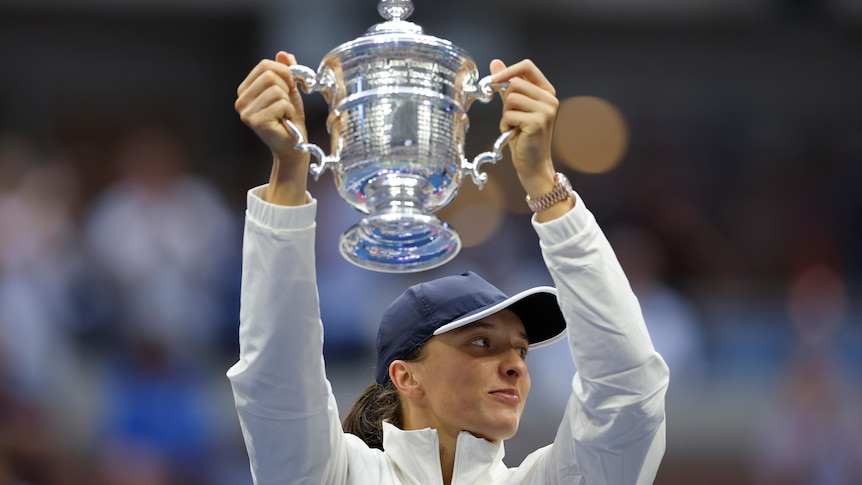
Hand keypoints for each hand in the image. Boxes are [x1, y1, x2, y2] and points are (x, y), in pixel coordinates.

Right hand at [235, 51, 309, 204]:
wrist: (293, 143)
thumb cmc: (289, 117)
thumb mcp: (289, 89)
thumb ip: (286, 70)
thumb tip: (283, 54)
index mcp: (246, 89)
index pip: (265, 65)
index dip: (284, 72)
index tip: (291, 85)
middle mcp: (241, 99)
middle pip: (269, 75)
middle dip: (286, 87)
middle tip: (287, 102)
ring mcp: (245, 111)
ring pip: (275, 89)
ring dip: (288, 101)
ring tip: (284, 113)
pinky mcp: (254, 121)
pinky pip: (280, 103)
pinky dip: (288, 111)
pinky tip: (284, 120)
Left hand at [489, 59, 559, 200]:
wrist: (533, 164)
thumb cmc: (524, 137)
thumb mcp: (515, 107)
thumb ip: (507, 85)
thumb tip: (495, 63)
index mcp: (546, 91)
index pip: (527, 66)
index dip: (507, 71)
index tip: (493, 81)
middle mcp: (550, 99)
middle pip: (514, 83)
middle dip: (506, 101)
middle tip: (512, 118)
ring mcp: (545, 110)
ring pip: (510, 99)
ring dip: (505, 115)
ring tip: (514, 126)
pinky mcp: (537, 122)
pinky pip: (509, 114)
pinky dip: (506, 125)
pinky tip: (515, 134)